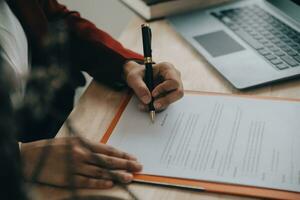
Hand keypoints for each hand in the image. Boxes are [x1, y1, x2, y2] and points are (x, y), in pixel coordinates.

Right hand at [21, 137, 141, 188]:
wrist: (30, 157)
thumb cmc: (53, 148)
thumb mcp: (72, 141)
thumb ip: (88, 146)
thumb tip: (106, 152)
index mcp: (83, 143)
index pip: (107, 149)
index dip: (122, 154)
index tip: (133, 157)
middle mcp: (81, 154)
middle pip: (107, 160)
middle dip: (125, 163)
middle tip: (138, 166)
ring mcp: (75, 167)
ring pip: (100, 171)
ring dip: (116, 175)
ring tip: (130, 177)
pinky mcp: (68, 179)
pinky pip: (87, 181)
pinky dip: (99, 183)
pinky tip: (110, 184)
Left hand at [124, 61, 183, 110]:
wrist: (137, 78)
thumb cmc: (137, 74)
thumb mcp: (134, 77)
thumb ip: (139, 87)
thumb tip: (147, 100)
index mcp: (167, 68)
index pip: (173, 81)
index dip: (164, 89)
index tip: (153, 94)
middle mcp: (174, 78)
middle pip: (178, 92)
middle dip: (166, 100)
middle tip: (155, 106)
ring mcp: (173, 88)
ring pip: (172, 100)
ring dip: (159, 106)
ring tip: (145, 106)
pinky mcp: (169, 96)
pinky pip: (166, 104)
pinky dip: (156, 108)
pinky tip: (146, 106)